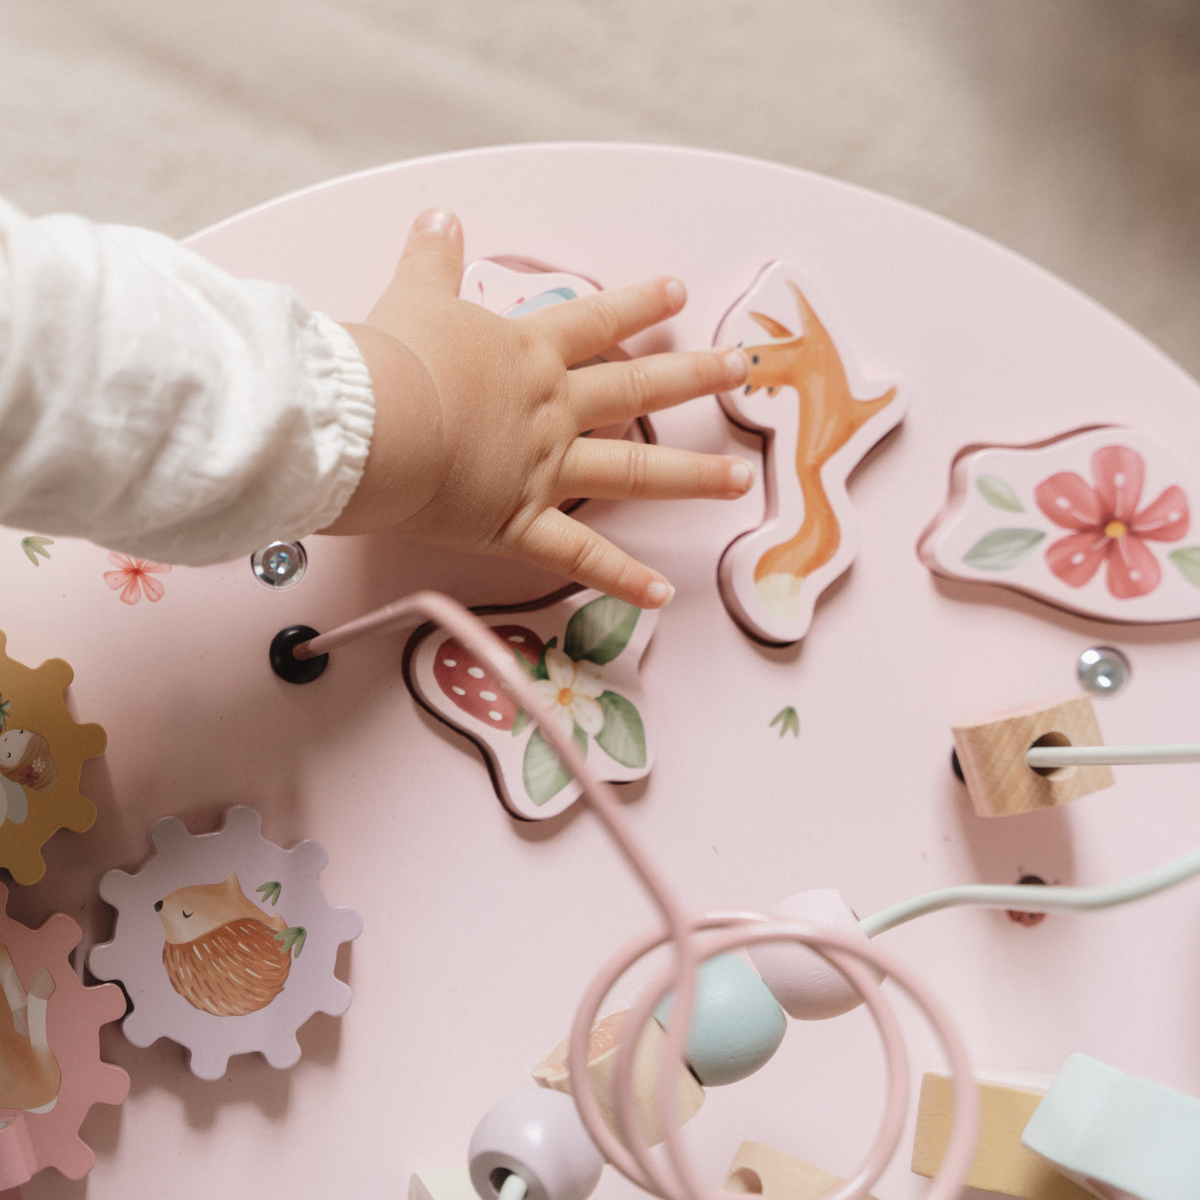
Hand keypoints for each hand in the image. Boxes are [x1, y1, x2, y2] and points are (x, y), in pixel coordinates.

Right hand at [330, 208, 750, 607]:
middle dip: (692, 377)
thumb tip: (438, 216)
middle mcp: (551, 410)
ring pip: (633, 473)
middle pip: (636, 389)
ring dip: (691, 476)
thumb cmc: (390, 363)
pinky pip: (579, 556)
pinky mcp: (519, 524)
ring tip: (739, 480)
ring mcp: (544, 469)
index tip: (677, 293)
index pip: (595, 321)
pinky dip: (619, 579)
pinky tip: (660, 593)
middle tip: (737, 370)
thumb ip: (431, 259)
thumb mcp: (412, 298)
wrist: (376, 424)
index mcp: (527, 356)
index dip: (638, 305)